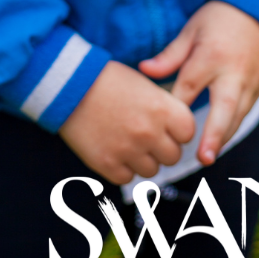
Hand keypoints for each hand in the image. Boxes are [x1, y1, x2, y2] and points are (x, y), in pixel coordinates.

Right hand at [59, 60, 195, 184]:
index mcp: (162, 108)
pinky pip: (127, 178)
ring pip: (152, 171)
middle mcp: (149, 132)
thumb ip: (164, 107)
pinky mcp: (107, 164)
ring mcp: (128, 150)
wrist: (70, 85)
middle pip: (173, 156)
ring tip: (129, 142)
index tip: (169, 128)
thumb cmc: (107, 79)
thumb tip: (175, 127)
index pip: (188, 133)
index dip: (179, 131)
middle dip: (162, 148)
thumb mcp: (144, 84)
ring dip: (143, 159)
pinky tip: (114, 149)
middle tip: (147, 136)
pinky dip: (122, 168)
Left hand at [139, 1, 258, 166]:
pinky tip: (220, 141)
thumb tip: (143, 70)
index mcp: (212, 55)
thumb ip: (170, 55)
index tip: (160, 122)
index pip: (190, 85)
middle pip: (224, 108)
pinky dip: (233, 127)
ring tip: (208, 157)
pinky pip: (246, 111)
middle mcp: (233, 72)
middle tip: (203, 158)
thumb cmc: (219, 17)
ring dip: (223, 137)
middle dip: (213, 135)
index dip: (175, 105)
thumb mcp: (192, 29)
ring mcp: (251, 81)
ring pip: (238, 116)